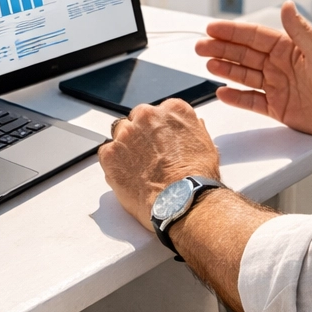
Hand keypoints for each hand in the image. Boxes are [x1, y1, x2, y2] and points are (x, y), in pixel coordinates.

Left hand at [98, 100, 220, 229]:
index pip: (158, 112)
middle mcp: (148, 116)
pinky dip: (114, 165)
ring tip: (139, 171)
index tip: (160, 142)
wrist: (182, 201)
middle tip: (149, 158)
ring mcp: (127, 134)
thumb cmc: (196, 178)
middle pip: (137, 120)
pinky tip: (129, 177)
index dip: (158, 130)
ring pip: (119, 135)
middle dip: (140, 137)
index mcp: (172, 110)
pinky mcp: (111, 153)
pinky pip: (106, 154)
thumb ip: (192, 130)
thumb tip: (190, 128)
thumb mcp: (205, 145)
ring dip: (126, 149)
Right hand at [196, 1, 311, 139]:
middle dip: (221, 49)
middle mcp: (280, 66)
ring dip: (226, 69)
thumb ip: (301, 31)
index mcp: (289, 49)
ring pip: (245, 75)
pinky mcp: (279, 108)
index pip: (254, 37)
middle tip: (200, 46)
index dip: (232, 32)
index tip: (212, 28)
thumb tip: (287, 6)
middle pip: (244, 55)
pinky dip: (237, 97)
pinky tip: (223, 92)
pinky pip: (252, 101)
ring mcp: (278, 87)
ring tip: (207, 64)